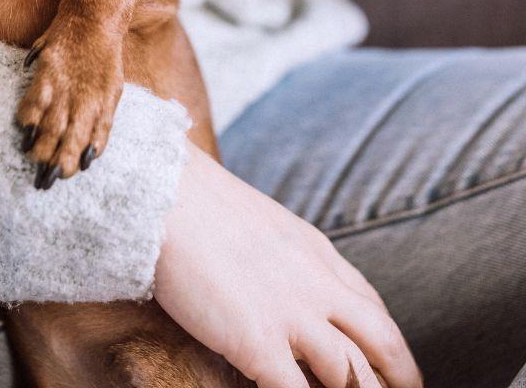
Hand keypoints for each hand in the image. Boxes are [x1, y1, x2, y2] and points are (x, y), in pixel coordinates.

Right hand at [155, 147, 420, 387]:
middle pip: (382, 345)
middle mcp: (316, 284)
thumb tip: (270, 280)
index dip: (387, 346)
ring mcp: (292, 315)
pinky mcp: (259, 341)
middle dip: (396, 381)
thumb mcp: (257, 221)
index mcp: (315, 251)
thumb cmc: (190, 199)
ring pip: (352, 378)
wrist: (161, 190)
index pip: (371, 306)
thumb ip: (280, 254)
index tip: (389, 367)